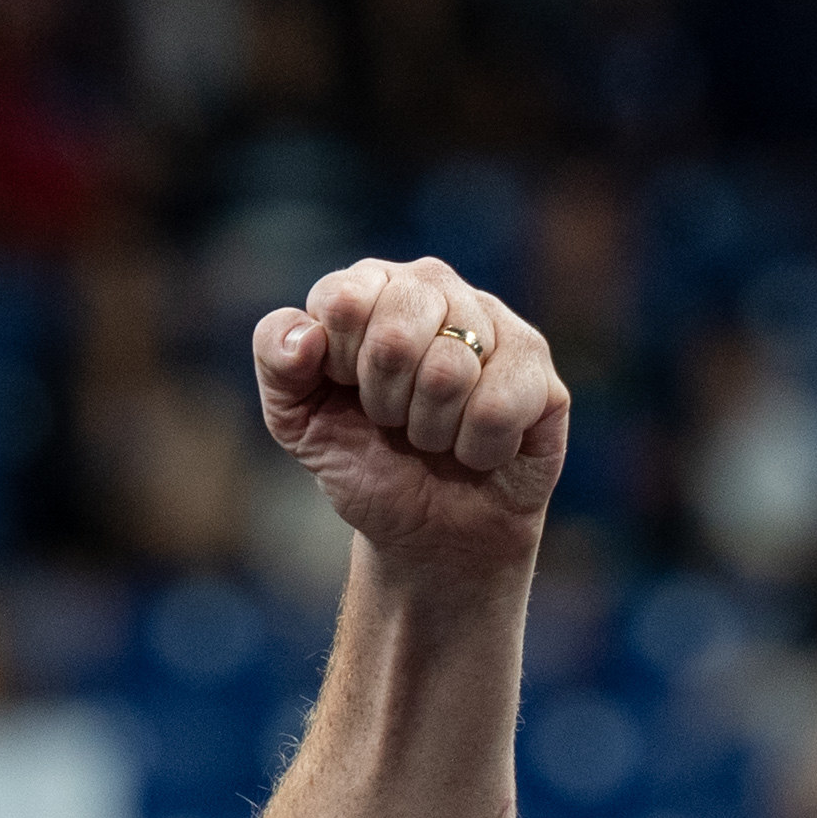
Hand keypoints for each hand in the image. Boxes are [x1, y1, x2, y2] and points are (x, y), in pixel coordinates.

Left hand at [253, 255, 565, 586]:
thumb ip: (277, 361)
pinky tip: (478, 451)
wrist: (428, 533)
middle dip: (385, 401)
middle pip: (397, 333)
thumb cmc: (364, 460)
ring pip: (450, 370)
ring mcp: (497, 324)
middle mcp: (438, 288)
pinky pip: (497, 406)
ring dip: (430, 429)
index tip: (348, 391)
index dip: (340, 364)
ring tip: (435, 436)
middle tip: (394, 421)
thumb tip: (308, 336)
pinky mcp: (540, 373)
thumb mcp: (296, 418)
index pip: (346, 299)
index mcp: (375, 284)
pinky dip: (475, 449)